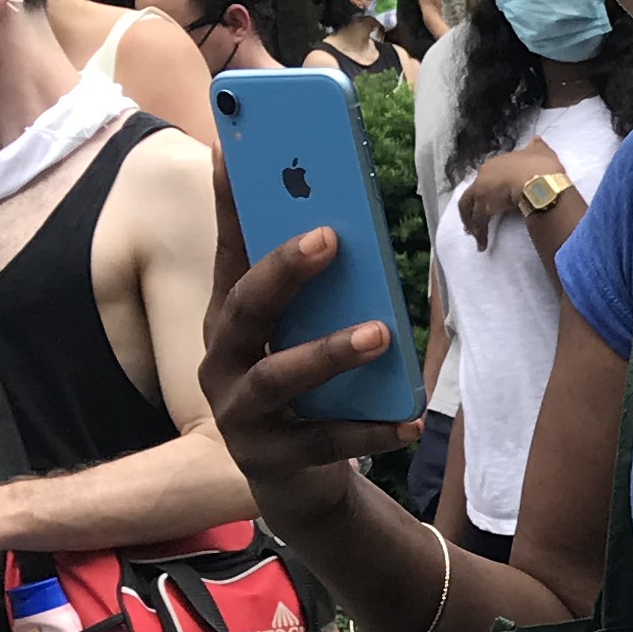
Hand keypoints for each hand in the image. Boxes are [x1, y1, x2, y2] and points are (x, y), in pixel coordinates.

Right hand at [202, 184, 419, 507]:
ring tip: (381, 333)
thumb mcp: (298, 333)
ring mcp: (243, 413)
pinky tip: (409, 421)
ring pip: (282, 376)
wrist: (295, 479)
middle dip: (284, 271)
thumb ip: (309, 289)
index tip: (230, 152)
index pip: (228, 253)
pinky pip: (326, 440)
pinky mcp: (274, 459)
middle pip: (246, 308)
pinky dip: (370, 430)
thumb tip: (342, 221)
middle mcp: (223, 361)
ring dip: (331, 351)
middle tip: (330, 238)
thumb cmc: (301, 387)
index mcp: (229, 321)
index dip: (227, 205)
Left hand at [456, 141, 560, 242]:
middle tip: (470, 222)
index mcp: (495, 164)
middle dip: (470, 209)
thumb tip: (536, 140)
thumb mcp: (541, 151)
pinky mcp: (485, 210)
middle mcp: (484, 177)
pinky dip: (480, 235)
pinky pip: (479, 224)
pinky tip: (483, 245)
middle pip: (471, 195)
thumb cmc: (540, 166)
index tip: (488, 200)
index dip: (487, 190)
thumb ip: (537, 147)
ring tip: (475, 236)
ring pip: (470, 210)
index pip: (486, 178)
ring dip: (472, 224)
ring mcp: (483, 193)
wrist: (538, 179)